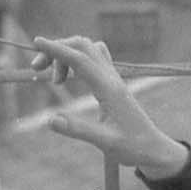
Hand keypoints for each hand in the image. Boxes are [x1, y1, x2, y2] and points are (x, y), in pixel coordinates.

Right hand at [29, 35, 190, 176]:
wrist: (154, 149)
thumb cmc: (133, 147)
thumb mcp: (105, 143)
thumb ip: (79, 130)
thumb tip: (49, 120)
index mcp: (109, 89)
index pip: (80, 59)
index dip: (57, 49)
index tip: (37, 40)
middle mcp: (112, 79)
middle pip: (83, 46)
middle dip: (57, 50)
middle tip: (36, 70)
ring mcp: (114, 79)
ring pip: (88, 50)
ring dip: (66, 55)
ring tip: (54, 82)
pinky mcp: (113, 83)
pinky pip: (95, 59)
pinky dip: (77, 59)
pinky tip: (70, 76)